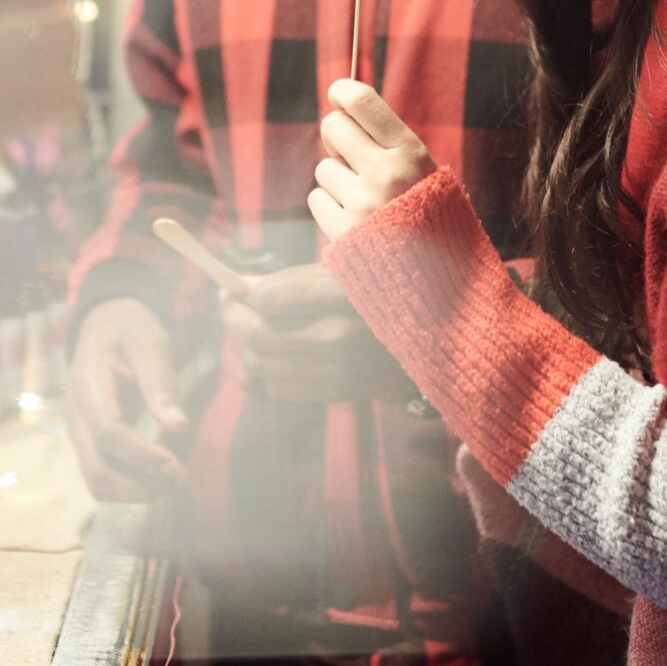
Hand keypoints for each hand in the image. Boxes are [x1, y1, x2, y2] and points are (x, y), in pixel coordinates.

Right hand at [66, 297, 188, 501]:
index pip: (109, 434)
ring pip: (97, 481)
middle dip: (139, 486)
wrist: (105, 323)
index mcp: (88, 386)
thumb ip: (160, 382)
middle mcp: (75, 416)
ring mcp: (78, 431)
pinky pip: (103, 472)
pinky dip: (131, 482)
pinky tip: (159, 474)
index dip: (143, 457)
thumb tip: (179, 426)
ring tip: (173, 481)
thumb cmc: (129, 328)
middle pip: (96, 471)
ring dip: (135, 491)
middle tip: (179, 480)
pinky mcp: (88, 440)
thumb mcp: (149, 342)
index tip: (177, 466)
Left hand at [223, 262, 416, 403]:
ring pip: (262, 364)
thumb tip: (237, 285)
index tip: (240, 290)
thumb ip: (289, 279)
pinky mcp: (339, 392)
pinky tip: (284, 355)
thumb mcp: (342, 273)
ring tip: (258, 331)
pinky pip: (280, 387)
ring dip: (251, 347)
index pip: (268, 298)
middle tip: (229, 306)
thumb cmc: (381, 293)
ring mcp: (337, 368)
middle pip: (257, 333)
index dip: (244, 295)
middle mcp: (337, 334)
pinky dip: (271, 371)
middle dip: (234, 318)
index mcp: (341, 293)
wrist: (436, 339)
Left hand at [308, 79, 437, 244]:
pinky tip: (354, 218)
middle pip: (333, 127)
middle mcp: (385, 173)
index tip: (338, 93)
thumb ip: (388, 141)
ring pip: (324, 167)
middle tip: (351, 153)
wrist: (441, 277)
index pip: (362, 102)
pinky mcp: (342, 231)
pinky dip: (330, 206)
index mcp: (410, 153)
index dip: (343, 91)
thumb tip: (341, 109)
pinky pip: (317, 198)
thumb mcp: (423, 169)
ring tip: (365, 199)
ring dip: (338, 179)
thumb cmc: (429, 213)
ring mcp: (361, 204)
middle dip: (337, 136)